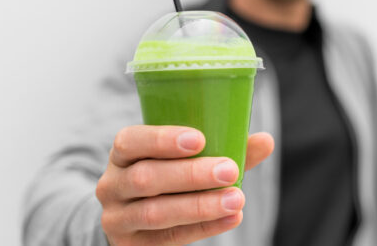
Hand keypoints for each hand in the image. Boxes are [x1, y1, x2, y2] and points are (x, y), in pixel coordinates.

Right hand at [95, 125, 274, 245]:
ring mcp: (118, 219)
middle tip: (229, 170)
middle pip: (146, 178)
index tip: (199, 139)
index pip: (130, 141)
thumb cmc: (168, 179)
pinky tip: (231, 218)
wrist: (136, 221)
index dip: (162, 140)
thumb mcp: (184, 160)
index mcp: (122, 155)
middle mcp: (112, 185)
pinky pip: (169, 238)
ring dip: (200, 205)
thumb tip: (265, 141)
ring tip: (236, 199)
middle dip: (191, 174)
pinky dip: (204, 227)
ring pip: (156, 212)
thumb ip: (222, 149)